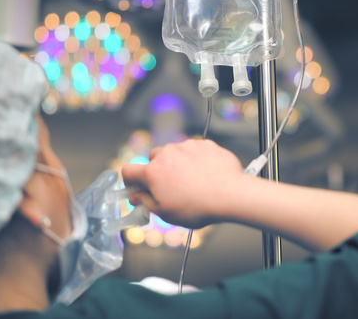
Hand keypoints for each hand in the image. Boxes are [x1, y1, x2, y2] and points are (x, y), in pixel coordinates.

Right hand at [121, 139, 244, 227]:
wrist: (229, 194)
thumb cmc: (197, 207)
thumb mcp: (165, 213)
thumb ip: (146, 202)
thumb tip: (135, 197)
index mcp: (153, 172)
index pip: (128, 171)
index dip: (129, 181)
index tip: (137, 188)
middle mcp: (167, 154)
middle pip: (153, 159)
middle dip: (156, 171)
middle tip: (168, 187)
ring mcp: (186, 147)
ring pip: (174, 152)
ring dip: (177, 164)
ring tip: (190, 182)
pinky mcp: (204, 144)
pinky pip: (194, 150)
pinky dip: (196, 160)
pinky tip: (205, 174)